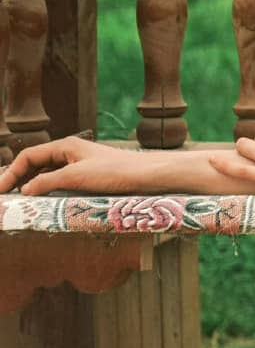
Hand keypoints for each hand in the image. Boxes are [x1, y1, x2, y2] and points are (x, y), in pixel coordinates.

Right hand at [0, 135, 150, 195]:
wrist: (148, 175)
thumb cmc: (116, 171)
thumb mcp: (76, 177)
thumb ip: (47, 182)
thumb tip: (25, 189)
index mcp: (65, 146)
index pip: (28, 156)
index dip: (10, 173)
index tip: (0, 190)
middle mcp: (69, 152)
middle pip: (34, 164)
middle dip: (17, 178)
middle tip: (4, 196)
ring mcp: (78, 164)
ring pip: (46, 174)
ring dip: (30, 185)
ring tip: (17, 201)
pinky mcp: (88, 176)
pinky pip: (59, 181)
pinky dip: (46, 189)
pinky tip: (41, 200)